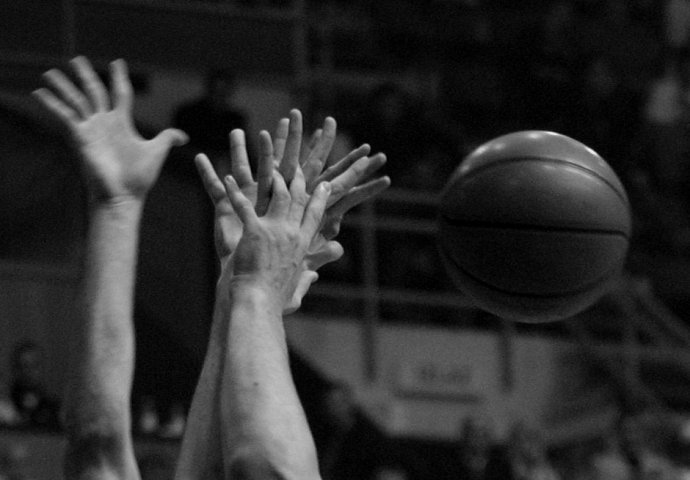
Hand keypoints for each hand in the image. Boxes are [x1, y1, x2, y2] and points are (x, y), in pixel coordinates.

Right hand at [33, 56, 187, 203]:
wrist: (124, 196)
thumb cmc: (139, 178)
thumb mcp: (157, 152)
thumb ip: (167, 138)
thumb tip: (183, 136)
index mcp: (122, 122)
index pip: (120, 93)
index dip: (119, 77)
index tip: (117, 62)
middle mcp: (104, 123)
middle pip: (94, 91)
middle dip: (86, 74)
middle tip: (76, 58)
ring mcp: (91, 129)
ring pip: (76, 100)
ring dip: (63, 86)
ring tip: (48, 72)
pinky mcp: (81, 138)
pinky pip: (64, 116)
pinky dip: (52, 105)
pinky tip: (39, 94)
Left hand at [224, 168, 330, 307]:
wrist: (258, 302)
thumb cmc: (274, 301)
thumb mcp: (296, 289)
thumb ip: (306, 279)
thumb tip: (314, 276)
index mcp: (302, 245)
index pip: (314, 215)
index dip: (319, 198)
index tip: (324, 184)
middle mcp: (292, 234)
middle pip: (298, 199)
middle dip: (298, 179)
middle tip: (295, 166)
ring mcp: (274, 230)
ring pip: (278, 195)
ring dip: (274, 178)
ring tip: (269, 165)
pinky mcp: (254, 231)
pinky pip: (244, 205)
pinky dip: (235, 192)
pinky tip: (227, 179)